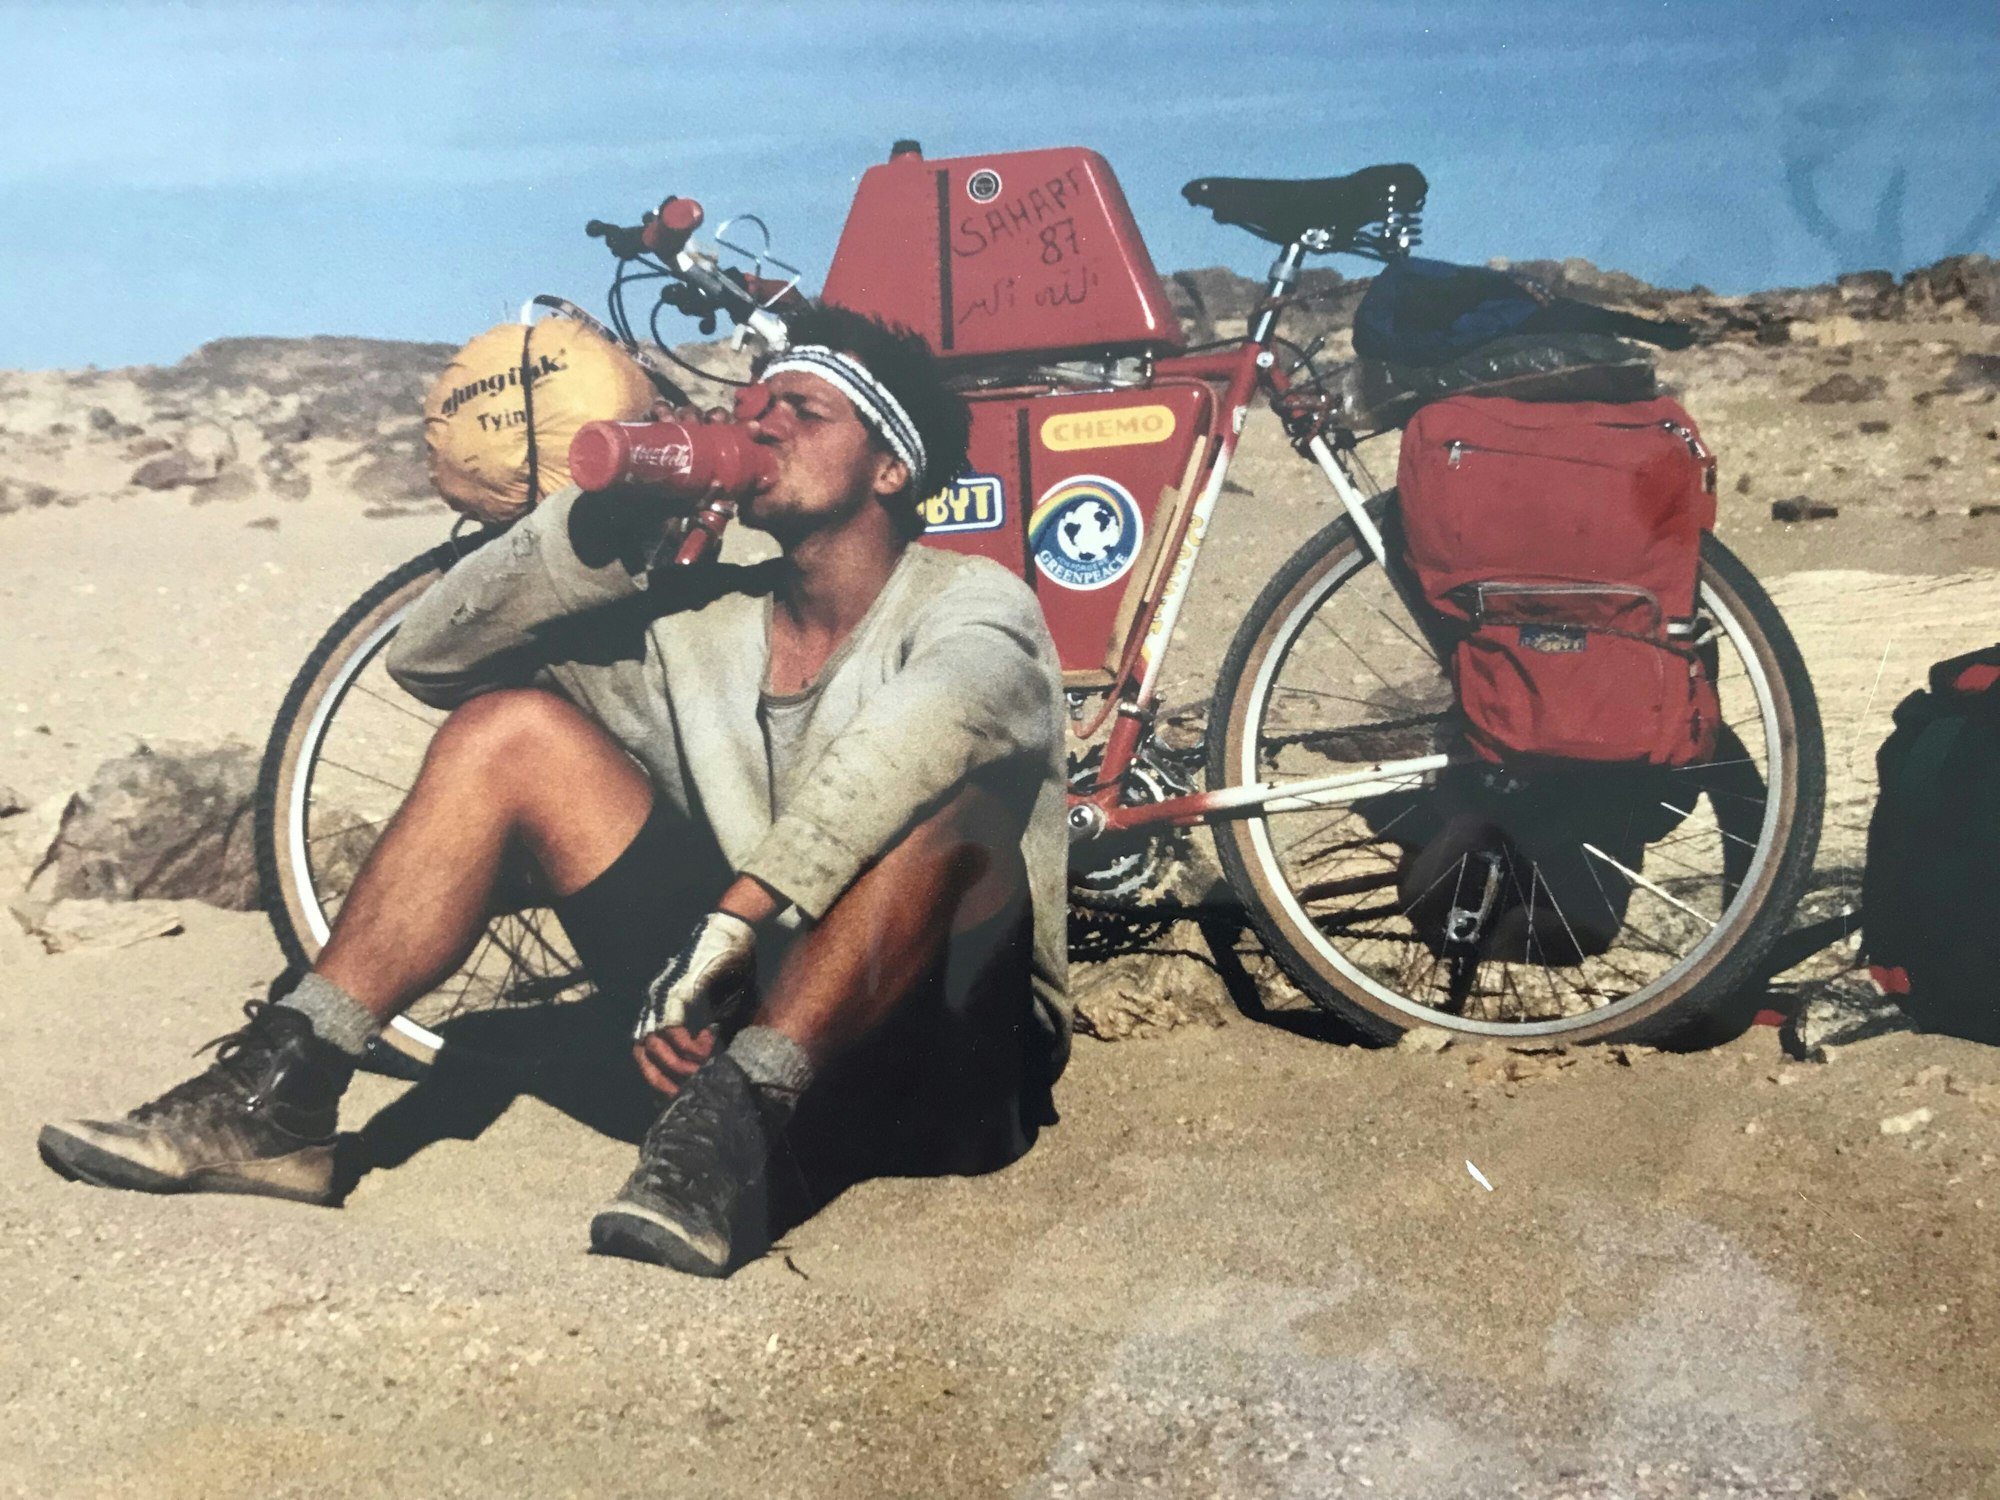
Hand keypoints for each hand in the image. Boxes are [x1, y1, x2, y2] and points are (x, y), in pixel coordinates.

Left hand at [631, 911, 757, 1091]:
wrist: (730, 930)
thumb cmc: (727, 966)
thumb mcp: (718, 1005)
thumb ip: (711, 1030)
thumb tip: (715, 1061)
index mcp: (659, 1007)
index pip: (644, 1051)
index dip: (656, 1075)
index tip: (676, 1093)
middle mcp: (653, 1002)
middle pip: (641, 1052)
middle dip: (661, 1079)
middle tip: (684, 1093)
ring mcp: (661, 996)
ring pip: (655, 1045)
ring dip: (678, 1065)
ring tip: (702, 1071)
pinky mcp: (676, 990)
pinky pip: (675, 1029)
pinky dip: (690, 1045)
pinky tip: (710, 1043)